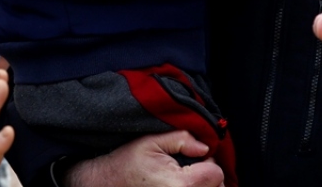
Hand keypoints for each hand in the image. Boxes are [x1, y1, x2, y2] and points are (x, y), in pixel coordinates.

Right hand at [65, 131, 223, 186]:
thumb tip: (205, 148)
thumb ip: (182, 139)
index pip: (216, 173)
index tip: (195, 157)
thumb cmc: (126, 163)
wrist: (105, 183)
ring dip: (203, 185)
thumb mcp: (152, 141)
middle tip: (190, 167)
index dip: (208, 161)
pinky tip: (181, 186)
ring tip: (186, 178)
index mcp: (180, 184)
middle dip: (208, 175)